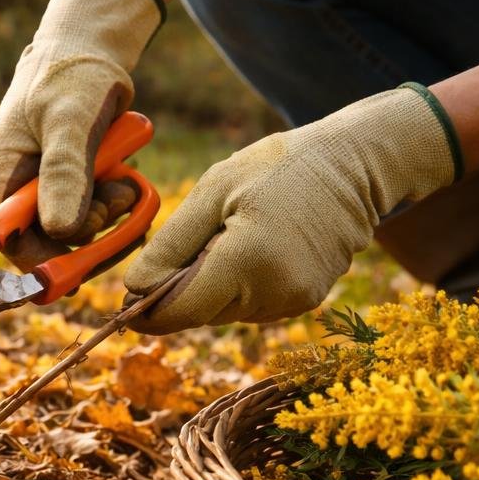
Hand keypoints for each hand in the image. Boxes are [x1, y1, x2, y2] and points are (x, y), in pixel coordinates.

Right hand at [0, 0, 162, 268]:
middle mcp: (22, 182)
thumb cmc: (74, 72)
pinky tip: (130, 182)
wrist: (92, 43)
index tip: (74, 273)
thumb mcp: (70, 120)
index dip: (36, 262)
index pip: (5, 239)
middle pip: (45, 240)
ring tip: (127, 186)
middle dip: (85, 235)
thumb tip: (59, 231)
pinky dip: (115, 203)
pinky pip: (93, 209)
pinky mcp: (74, 178)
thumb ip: (64, 173)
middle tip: (115, 208)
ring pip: (75, 227)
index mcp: (4, 170)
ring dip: (106, 217)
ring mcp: (48, 181)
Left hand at [123, 85, 462, 331]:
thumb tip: (134, 289)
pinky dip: (239, 284)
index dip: (146, 311)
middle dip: (181, 290)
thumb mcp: (213, 192)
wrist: (353, 166)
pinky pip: (252, 304)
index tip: (125, 301)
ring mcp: (294, 301)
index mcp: (246, 262)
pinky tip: (253, 243)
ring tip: (230, 233)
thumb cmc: (277, 168)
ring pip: (225, 311)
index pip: (180, 311)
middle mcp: (273, 293)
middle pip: (200, 313)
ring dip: (212, 285)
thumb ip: (171, 245)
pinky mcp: (306, 301)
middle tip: (191, 240)